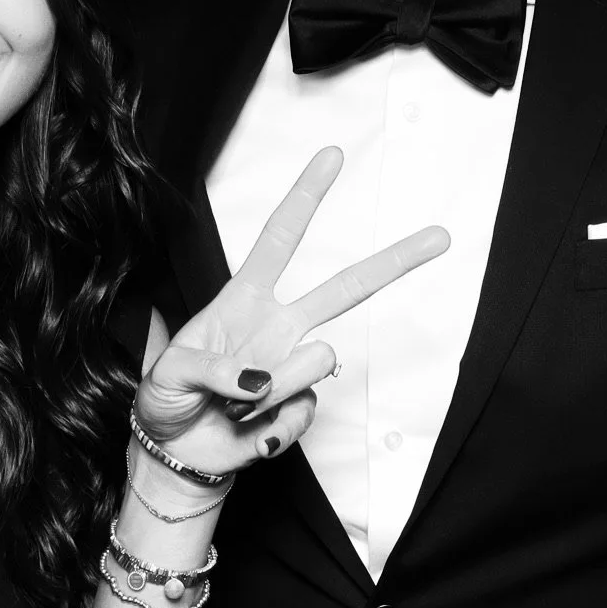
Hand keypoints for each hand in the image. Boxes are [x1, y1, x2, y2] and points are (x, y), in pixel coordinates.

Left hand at [137, 148, 448, 473]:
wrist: (177, 452)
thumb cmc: (167, 398)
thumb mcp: (169, 372)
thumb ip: (212, 369)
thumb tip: (259, 380)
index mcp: (243, 299)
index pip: (279, 238)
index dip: (306, 198)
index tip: (333, 156)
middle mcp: (277, 327)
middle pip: (345, 289)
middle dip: (393, 261)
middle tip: (440, 236)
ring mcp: (293, 368)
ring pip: (317, 361)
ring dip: (269, 390)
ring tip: (230, 407)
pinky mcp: (301, 408)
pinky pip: (303, 412)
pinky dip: (268, 428)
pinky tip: (247, 429)